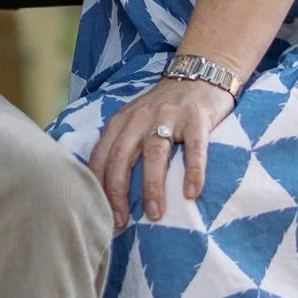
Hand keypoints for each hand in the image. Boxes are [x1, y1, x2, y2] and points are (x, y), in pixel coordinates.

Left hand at [89, 76, 235, 228]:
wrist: (198, 74)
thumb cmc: (164, 108)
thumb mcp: (135, 120)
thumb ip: (123, 145)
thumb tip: (108, 191)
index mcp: (122, 121)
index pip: (102, 156)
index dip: (99, 186)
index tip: (101, 214)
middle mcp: (140, 117)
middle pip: (121, 156)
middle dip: (118, 192)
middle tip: (121, 222)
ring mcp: (169, 116)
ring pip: (154, 153)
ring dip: (153, 186)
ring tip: (154, 214)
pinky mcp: (197, 118)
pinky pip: (195, 148)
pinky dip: (193, 171)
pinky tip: (192, 193)